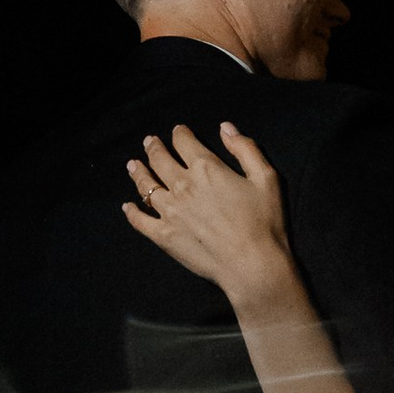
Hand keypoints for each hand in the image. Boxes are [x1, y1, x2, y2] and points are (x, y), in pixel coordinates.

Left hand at [122, 121, 294, 302]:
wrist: (251, 265)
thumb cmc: (264, 222)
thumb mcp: (265, 178)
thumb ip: (245, 149)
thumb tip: (225, 128)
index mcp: (206, 168)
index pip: (185, 143)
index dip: (180, 134)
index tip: (178, 130)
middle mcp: (182, 186)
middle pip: (160, 160)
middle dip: (154, 148)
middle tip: (150, 141)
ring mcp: (169, 211)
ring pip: (146, 186)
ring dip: (138, 172)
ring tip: (133, 165)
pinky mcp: (164, 236)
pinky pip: (140, 221)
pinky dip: (132, 212)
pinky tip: (128, 206)